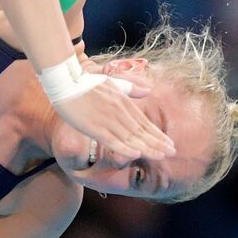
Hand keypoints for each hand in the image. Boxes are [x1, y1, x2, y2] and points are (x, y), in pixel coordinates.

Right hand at [52, 74, 173, 160]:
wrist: (65, 81)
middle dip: (157, 143)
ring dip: (147, 148)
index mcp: (123, 103)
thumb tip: (149, 90)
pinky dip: (124, 148)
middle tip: (172, 152)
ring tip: (162, 156)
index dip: (157, 134)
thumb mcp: (112, 82)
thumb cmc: (84, 82)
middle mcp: (119, 112)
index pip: (144, 122)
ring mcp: (107, 120)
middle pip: (141, 132)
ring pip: (130, 138)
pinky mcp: (94, 127)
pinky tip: (136, 154)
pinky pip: (112, 141)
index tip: (168, 143)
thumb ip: (131, 88)